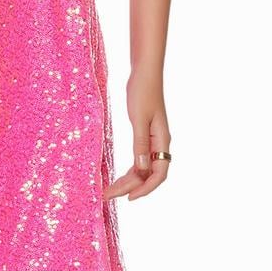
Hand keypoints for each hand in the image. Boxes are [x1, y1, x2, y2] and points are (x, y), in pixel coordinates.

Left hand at [102, 65, 171, 201]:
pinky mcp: (145, 134)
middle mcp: (160, 143)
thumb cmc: (142, 91)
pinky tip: (120, 175)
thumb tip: (142, 169)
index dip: (146, 189)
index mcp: (162, 140)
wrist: (144, 72)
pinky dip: (131, 169)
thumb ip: (140, 143)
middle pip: (149, 174)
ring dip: (129, 180)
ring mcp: (153, 140)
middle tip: (109, 195)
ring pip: (144, 168)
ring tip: (110, 189)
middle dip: (131, 187)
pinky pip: (140, 158)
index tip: (129, 198)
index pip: (159, 174)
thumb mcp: (139, 117)